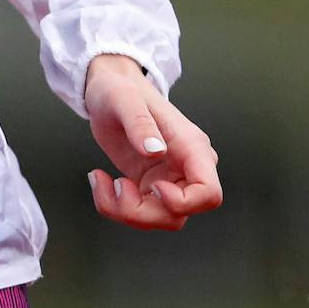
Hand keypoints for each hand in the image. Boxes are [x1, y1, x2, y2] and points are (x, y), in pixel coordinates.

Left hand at [82, 54, 222, 229]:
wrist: (109, 88)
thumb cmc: (120, 88)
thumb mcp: (124, 99)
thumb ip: (140, 124)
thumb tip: (155, 151)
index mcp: (191, 146)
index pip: (209, 193)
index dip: (185, 203)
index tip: (153, 188)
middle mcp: (185, 167)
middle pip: (179, 214)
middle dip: (143, 212)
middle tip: (116, 186)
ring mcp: (168, 180)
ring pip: (159, 218)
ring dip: (125, 211)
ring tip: (100, 180)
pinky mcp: (149, 187)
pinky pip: (139, 212)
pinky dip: (114, 205)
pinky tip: (99, 180)